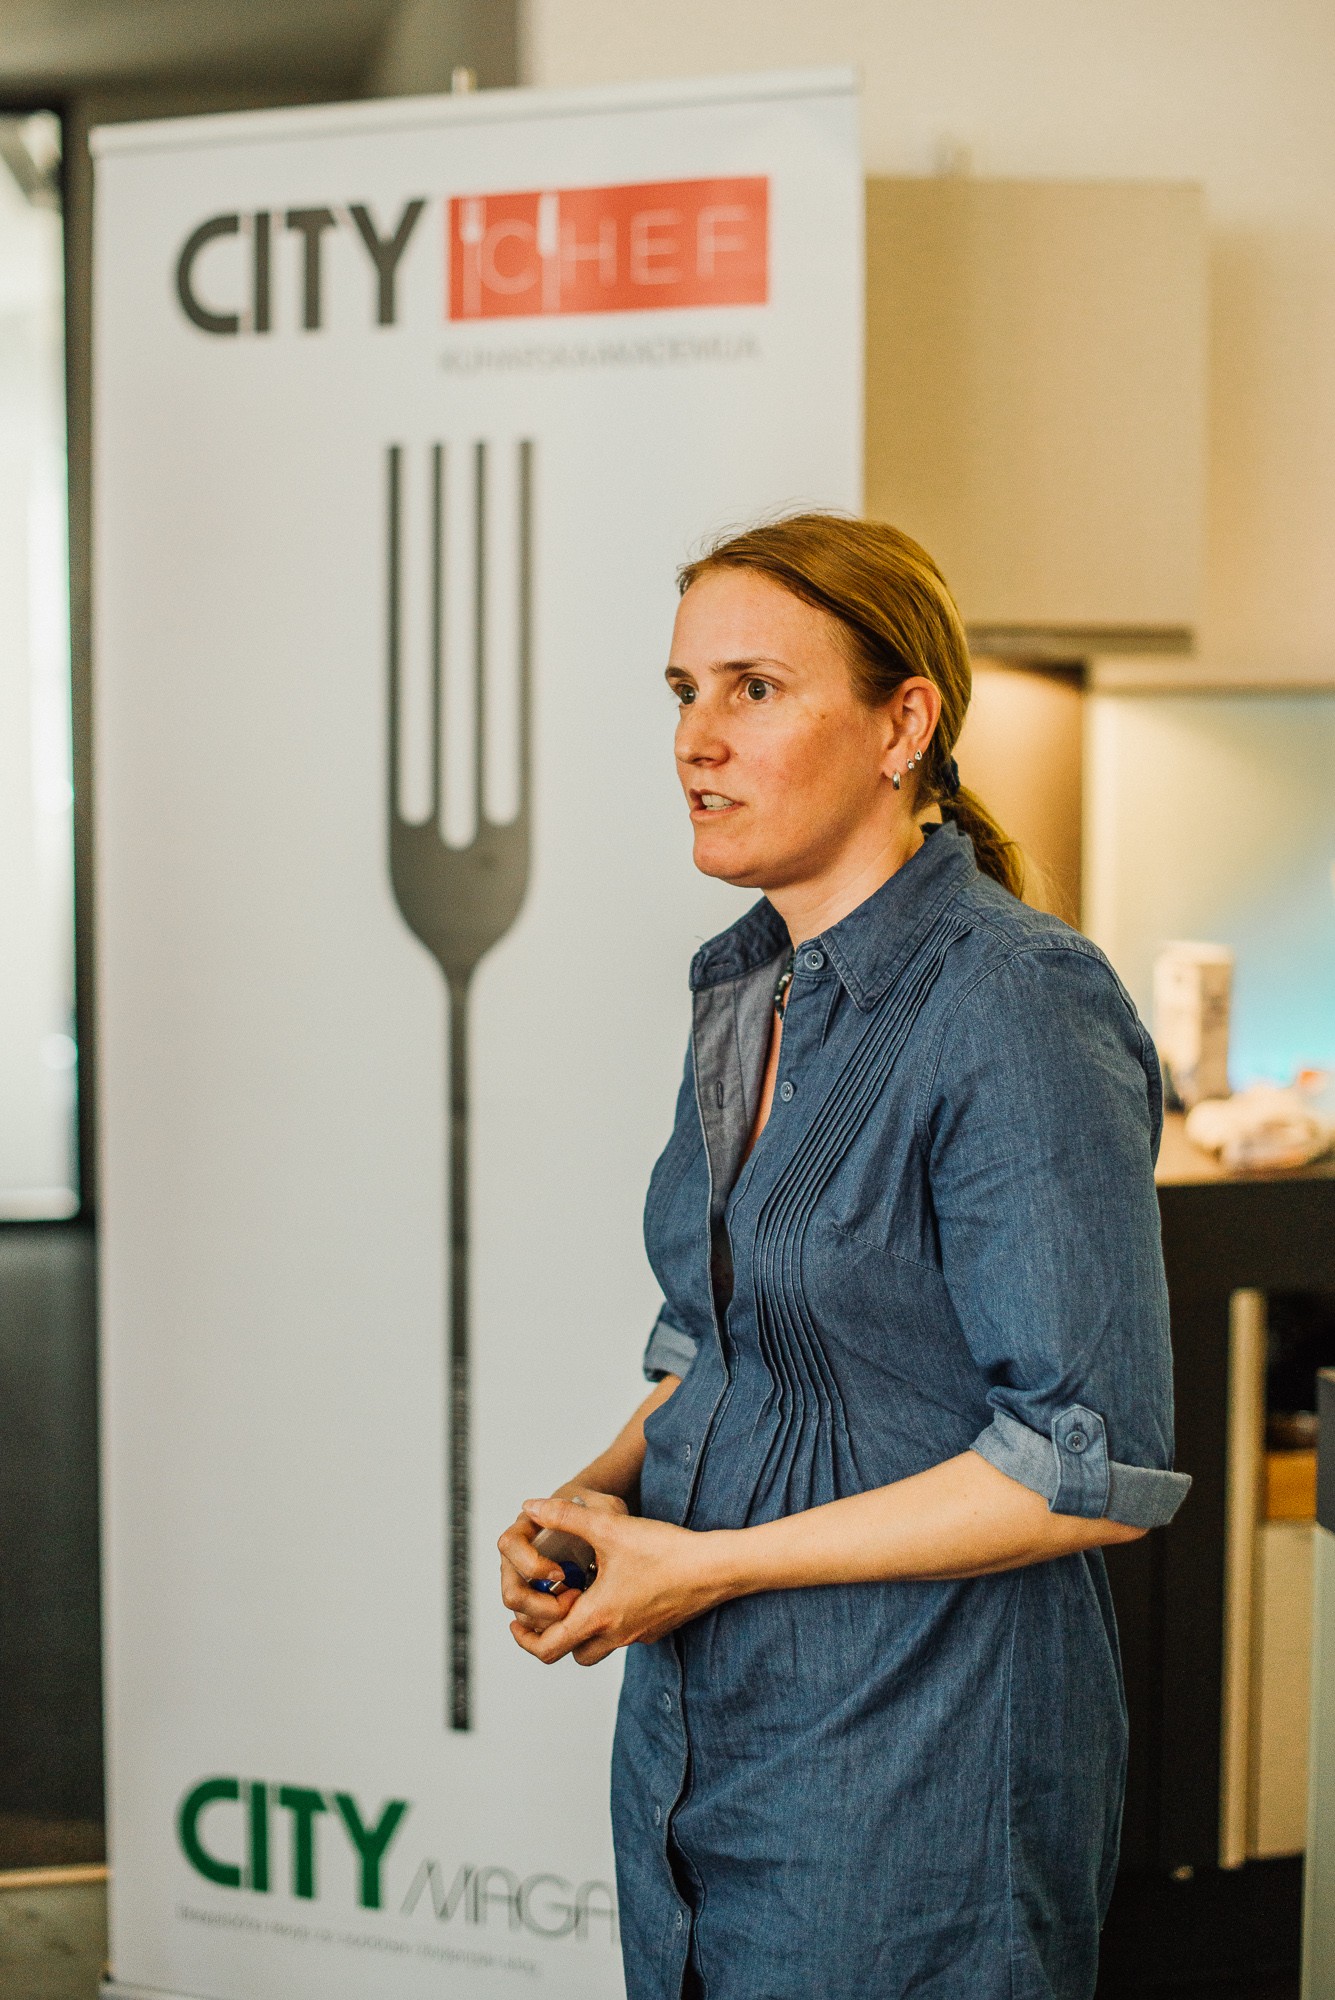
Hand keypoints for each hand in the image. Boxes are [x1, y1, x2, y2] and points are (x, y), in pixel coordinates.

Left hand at [506, 1496, 731, 1666]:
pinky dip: (608, 1622)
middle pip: (569, 1654)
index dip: (524, 1638)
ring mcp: (638, 1635)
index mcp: (597, 1616)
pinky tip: (614, 1589)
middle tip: (547, 1608)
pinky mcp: (656, 1628)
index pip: (547, 1648)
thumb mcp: (608, 1527)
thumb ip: (566, 1516)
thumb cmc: (663, 1549)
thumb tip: (531, 1506)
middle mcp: (615, 1634)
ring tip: (578, 1596)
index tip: (517, 1619)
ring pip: (597, 1647)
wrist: (714, 1567)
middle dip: (552, 1635)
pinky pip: (622, 1636)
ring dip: (581, 1630)